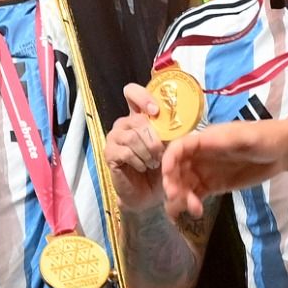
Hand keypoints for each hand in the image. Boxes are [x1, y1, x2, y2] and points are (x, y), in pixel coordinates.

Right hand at [105, 83, 168, 210]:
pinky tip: (142, 168)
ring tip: (153, 163)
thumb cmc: (160, 168)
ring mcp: (114, 138)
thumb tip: (178, 120)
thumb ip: (169, 130)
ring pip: (132, 136)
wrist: (149, 195)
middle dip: (154, 138)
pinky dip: (138, 161)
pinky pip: (125, 152)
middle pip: (137, 119)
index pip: (132, 92)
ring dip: (147, 152)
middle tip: (160, 154)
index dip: (142, 97)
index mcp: (138, 117)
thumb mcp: (169, 146)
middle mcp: (124, 124)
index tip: (155, 111)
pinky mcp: (109, 153)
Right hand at [160, 120, 287, 220]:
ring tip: (194, 209)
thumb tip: (200, 141)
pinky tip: (197, 212)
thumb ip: (222, 140)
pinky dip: (191, 203)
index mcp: (203, 140)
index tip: (167, 176)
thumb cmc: (262, 137)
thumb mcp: (243, 137)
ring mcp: (205, 172)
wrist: (280, 151)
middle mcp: (199, 156)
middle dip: (172, 183)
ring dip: (182, 197)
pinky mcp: (213, 186)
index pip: (178, 148)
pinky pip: (195, 195)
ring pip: (183, 184)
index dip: (168, 160)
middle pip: (176, 169)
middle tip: (177, 198)